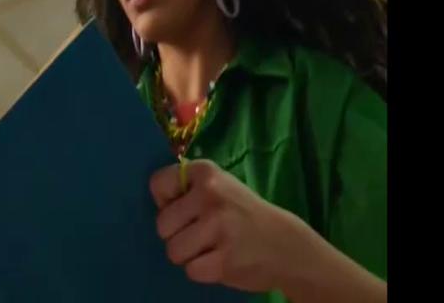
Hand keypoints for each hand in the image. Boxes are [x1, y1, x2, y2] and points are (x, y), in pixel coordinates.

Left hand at [149, 159, 305, 292]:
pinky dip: (203, 271)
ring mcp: (218, 227)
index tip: (187, 208)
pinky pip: (191, 270)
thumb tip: (157, 202)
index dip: (166, 203)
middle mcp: (210, 194)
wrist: (287, 245)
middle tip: (202, 233)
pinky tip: (221, 260)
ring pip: (173, 250)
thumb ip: (186, 190)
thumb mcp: (218, 187)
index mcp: (205, 172)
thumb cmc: (243, 214)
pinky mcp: (224, 259)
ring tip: (212, 248)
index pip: (158, 183)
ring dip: (189, 256)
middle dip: (177, 234)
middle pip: (162, 225)